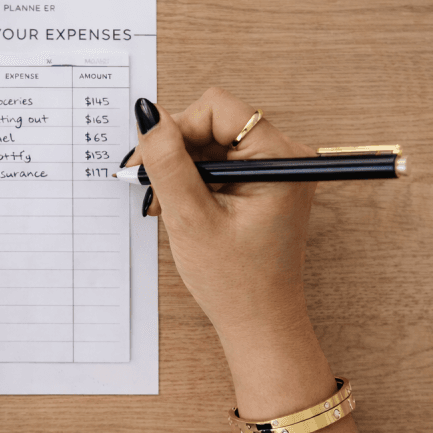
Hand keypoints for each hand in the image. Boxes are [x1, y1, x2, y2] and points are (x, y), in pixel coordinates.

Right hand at [127, 89, 368, 432]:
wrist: (259, 323)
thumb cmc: (234, 280)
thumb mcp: (190, 217)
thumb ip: (167, 161)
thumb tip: (147, 112)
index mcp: (281, 158)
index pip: (218, 109)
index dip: (178, 129)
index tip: (151, 164)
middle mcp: (285, 155)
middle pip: (214, 121)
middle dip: (176, 151)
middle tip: (151, 188)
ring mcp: (275, 169)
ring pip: (211, 141)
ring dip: (181, 167)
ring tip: (166, 204)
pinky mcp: (263, 182)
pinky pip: (219, 160)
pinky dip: (193, 178)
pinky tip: (181, 206)